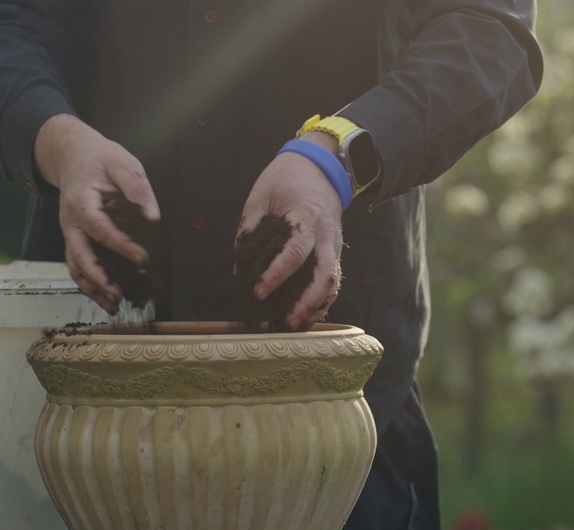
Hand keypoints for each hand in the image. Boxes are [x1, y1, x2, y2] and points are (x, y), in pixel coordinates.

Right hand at [34, 114, 159, 312]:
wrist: (73, 156)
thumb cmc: (99, 159)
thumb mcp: (122, 163)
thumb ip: (137, 188)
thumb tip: (152, 217)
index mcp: (81, 201)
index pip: (99, 228)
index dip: (120, 246)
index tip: (142, 258)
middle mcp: (70, 222)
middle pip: (78, 255)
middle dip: (97, 277)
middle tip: (118, 292)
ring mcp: (70, 233)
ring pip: (74, 266)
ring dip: (92, 287)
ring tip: (113, 303)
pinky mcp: (74, 240)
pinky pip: (77, 266)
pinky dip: (89, 284)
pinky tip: (106, 297)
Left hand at [236, 131, 343, 327]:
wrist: (319, 163)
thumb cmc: (286, 177)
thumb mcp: (260, 197)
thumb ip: (248, 231)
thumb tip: (239, 269)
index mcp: (307, 217)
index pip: (295, 252)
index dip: (277, 275)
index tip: (258, 291)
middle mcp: (326, 233)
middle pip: (324, 274)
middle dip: (306, 301)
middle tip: (284, 320)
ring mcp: (335, 242)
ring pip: (334, 280)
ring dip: (317, 304)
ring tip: (296, 323)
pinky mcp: (335, 248)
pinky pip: (333, 276)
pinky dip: (323, 297)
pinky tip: (308, 313)